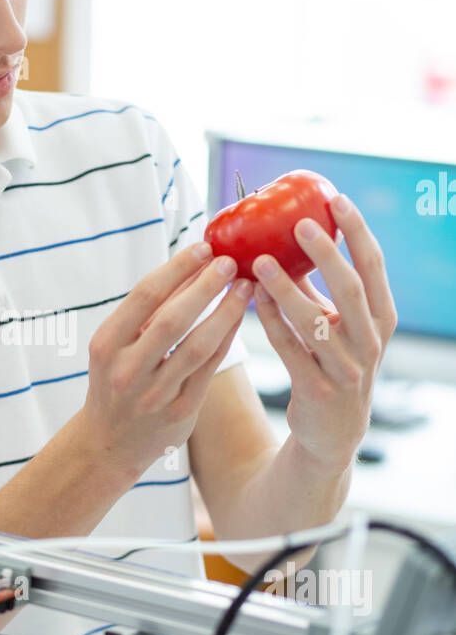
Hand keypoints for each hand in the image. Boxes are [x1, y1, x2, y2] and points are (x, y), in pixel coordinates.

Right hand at [82, 241, 251, 479]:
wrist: (109, 442)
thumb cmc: (115, 379)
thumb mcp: (113, 346)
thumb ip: (144, 313)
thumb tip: (190, 266)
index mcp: (106, 344)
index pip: (144, 296)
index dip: (177, 268)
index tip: (203, 248)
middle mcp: (127, 370)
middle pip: (172, 319)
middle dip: (205, 286)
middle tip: (229, 262)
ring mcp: (154, 394)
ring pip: (198, 345)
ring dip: (225, 312)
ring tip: (245, 287)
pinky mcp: (181, 413)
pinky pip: (210, 368)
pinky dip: (226, 339)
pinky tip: (239, 318)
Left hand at [251, 193, 397, 471]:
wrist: (332, 435)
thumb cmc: (331, 364)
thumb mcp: (337, 326)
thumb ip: (318, 287)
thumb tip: (290, 235)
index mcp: (381, 318)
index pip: (374, 267)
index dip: (358, 232)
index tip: (337, 200)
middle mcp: (370, 342)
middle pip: (350, 289)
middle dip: (326, 253)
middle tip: (299, 225)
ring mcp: (346, 369)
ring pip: (315, 320)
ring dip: (286, 288)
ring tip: (259, 261)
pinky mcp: (317, 390)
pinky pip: (290, 349)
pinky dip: (272, 322)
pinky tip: (253, 298)